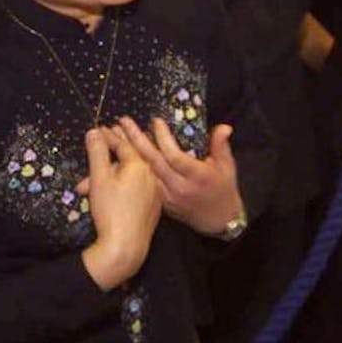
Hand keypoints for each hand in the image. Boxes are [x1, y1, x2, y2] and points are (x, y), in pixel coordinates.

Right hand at [80, 127, 161, 290]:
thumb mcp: (99, 178)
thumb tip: (94, 131)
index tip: (100, 129)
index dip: (110, 136)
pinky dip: (125, 185)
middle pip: (130, 158)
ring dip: (115, 171)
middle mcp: (151, 177)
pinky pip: (138, 189)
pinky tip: (115, 189)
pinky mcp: (153, 208)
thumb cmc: (110, 210)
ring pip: (133, 175)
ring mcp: (154, 194)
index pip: (123, 145)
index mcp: (140, 167)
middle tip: (106, 136)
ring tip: (97, 175)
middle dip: (114, 149)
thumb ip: (97, 152)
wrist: (125, 246)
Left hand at [116, 116, 244, 236]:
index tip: (155, 122)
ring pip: (144, 172)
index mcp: (196, 177)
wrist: (217, 220)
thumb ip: (221, 145)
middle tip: (123, 122)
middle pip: (153, 162)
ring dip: (128, 152)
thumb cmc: (223, 190)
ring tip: (114, 134)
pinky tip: (118, 155)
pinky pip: (143, 183)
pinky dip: (130, 169)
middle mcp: (179, 187)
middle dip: (136, 140)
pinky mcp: (160, 202)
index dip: (164, 139)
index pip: (175, 156)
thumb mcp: (227, 167)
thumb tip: (224, 126)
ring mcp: (167, 196)